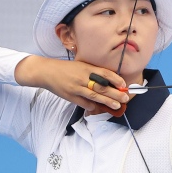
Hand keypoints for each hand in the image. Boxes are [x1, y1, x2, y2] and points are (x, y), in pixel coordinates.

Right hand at [14, 55, 128, 111]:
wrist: (46, 72)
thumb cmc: (66, 69)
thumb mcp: (81, 65)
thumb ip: (93, 72)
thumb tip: (109, 81)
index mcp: (86, 68)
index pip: (104, 73)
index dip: (116, 79)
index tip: (124, 84)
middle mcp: (82, 77)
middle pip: (102, 87)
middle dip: (116, 93)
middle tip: (125, 97)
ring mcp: (76, 88)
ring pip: (95, 96)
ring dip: (108, 102)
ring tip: (117, 105)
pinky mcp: (70, 96)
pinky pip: (84, 103)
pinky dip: (92, 106)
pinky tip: (98, 107)